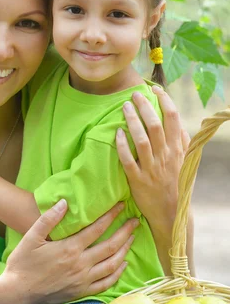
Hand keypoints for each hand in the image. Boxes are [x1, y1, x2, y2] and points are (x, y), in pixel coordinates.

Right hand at [5, 201, 138, 303]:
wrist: (17, 293)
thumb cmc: (22, 263)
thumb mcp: (31, 237)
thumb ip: (49, 219)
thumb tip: (64, 202)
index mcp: (70, 248)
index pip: (97, 228)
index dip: (111, 216)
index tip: (121, 206)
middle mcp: (81, 264)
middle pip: (110, 246)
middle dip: (125, 232)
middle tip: (136, 221)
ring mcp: (83, 279)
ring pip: (112, 264)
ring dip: (125, 250)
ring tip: (132, 239)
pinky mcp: (82, 291)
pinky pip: (106, 283)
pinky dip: (117, 273)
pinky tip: (123, 264)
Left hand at [115, 86, 188, 243]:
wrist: (170, 212)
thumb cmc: (177, 184)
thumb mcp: (186, 163)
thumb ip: (184, 143)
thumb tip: (180, 124)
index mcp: (178, 149)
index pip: (173, 119)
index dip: (165, 101)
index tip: (155, 90)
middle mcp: (165, 156)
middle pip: (155, 125)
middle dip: (144, 106)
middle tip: (134, 94)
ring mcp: (151, 168)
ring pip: (142, 140)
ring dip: (132, 121)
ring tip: (124, 107)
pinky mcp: (138, 180)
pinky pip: (128, 160)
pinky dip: (123, 145)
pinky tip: (117, 133)